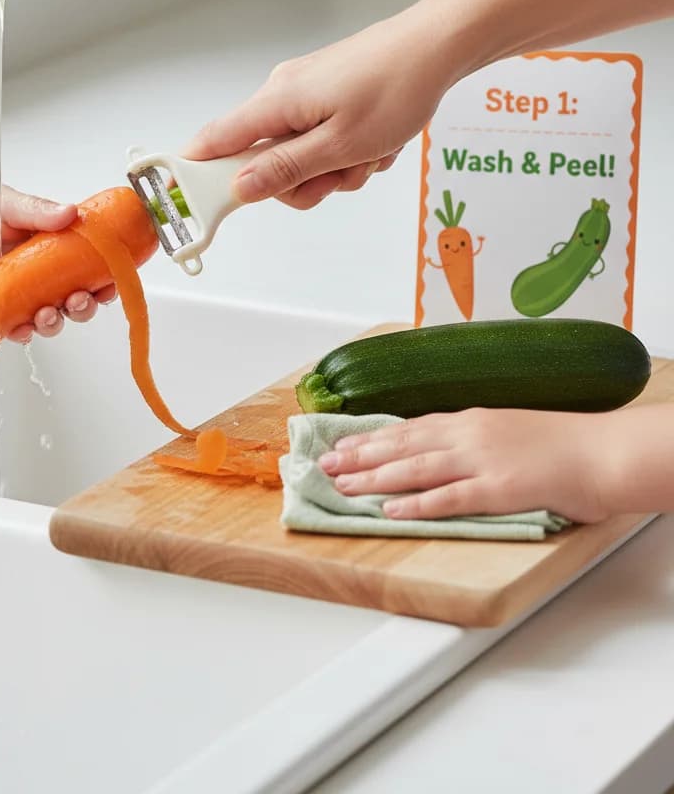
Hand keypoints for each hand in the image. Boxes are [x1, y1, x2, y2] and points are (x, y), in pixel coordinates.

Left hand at [0, 171, 115, 341]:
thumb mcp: (7, 201)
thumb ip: (37, 210)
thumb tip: (70, 213)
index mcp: (51, 246)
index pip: (88, 267)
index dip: (104, 280)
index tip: (109, 285)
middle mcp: (38, 273)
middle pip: (73, 299)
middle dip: (83, 307)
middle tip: (77, 302)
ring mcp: (14, 293)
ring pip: (46, 318)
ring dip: (54, 323)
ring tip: (46, 315)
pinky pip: (9, 329)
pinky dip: (18, 334)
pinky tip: (20, 329)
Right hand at [182, 0, 468, 209]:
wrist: (438, 45)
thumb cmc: (397, 86)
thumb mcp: (341, 145)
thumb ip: (286, 170)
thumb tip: (240, 188)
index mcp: (276, 102)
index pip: (214, 142)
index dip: (197, 174)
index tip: (195, 203)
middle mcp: (282, 94)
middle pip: (262, 160)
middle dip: (300, 181)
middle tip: (337, 178)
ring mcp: (305, 94)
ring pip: (298, 155)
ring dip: (332, 169)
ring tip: (366, 155)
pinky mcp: (326, 95)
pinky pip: (321, 140)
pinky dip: (346, 151)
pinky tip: (374, 142)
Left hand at [318, 408, 614, 522]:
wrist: (603, 451)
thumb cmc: (563, 443)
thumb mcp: (508, 428)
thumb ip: (473, 438)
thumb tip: (442, 450)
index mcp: (470, 419)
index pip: (408, 428)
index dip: (371, 438)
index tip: (341, 446)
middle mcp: (468, 434)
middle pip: (401, 445)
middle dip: (360, 456)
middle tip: (325, 465)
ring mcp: (481, 460)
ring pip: (415, 468)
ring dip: (374, 478)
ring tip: (342, 486)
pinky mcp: (498, 489)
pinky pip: (449, 497)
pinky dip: (416, 503)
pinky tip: (389, 509)